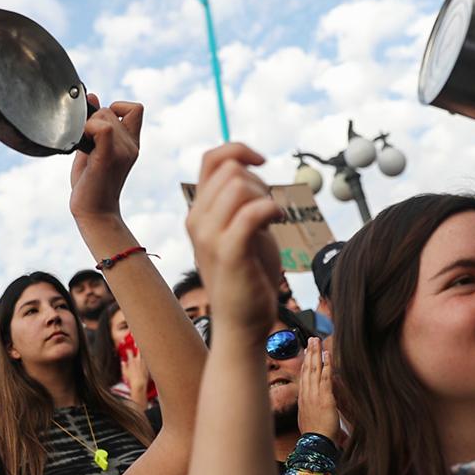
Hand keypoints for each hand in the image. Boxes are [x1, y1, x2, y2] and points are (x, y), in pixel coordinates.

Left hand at [69, 97, 141, 221]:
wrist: (94, 212)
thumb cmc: (91, 184)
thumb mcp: (93, 148)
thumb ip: (95, 125)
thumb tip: (93, 96)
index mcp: (131, 143)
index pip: (135, 108)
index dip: (116, 107)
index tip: (100, 125)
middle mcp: (130, 145)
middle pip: (110, 110)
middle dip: (93, 119)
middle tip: (85, 142)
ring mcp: (122, 150)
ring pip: (104, 115)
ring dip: (87, 126)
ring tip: (84, 148)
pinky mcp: (108, 156)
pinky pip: (102, 128)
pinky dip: (88, 129)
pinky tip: (82, 145)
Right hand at [122, 348, 149, 402]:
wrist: (140, 384)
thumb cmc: (131, 379)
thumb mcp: (124, 373)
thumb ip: (124, 366)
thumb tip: (123, 362)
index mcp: (132, 361)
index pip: (129, 352)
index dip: (128, 350)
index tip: (127, 350)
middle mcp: (139, 360)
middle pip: (139, 351)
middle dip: (138, 348)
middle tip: (137, 346)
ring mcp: (144, 363)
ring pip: (144, 356)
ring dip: (142, 355)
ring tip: (141, 354)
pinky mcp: (148, 367)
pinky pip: (147, 362)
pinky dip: (146, 361)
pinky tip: (146, 362)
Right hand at [186, 144, 283, 335]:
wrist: (242, 323)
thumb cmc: (248, 275)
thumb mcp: (238, 230)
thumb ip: (236, 201)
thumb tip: (248, 167)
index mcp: (198, 212)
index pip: (212, 158)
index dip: (240, 150)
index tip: (261, 163)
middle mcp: (197, 221)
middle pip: (230, 169)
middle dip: (258, 181)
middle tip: (268, 209)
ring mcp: (210, 237)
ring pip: (240, 185)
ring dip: (265, 196)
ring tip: (273, 219)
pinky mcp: (230, 252)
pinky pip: (252, 211)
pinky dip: (271, 209)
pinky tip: (278, 221)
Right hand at [297, 336, 338, 438]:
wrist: (315, 443)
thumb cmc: (314, 434)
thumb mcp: (308, 418)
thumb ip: (310, 407)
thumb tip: (312, 403)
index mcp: (303, 398)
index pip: (303, 376)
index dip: (305, 362)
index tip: (307, 352)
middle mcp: (307, 394)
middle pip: (307, 368)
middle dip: (309, 353)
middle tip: (311, 339)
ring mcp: (314, 395)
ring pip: (314, 369)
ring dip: (316, 354)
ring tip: (317, 341)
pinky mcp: (325, 398)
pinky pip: (325, 377)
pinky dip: (326, 365)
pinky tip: (327, 355)